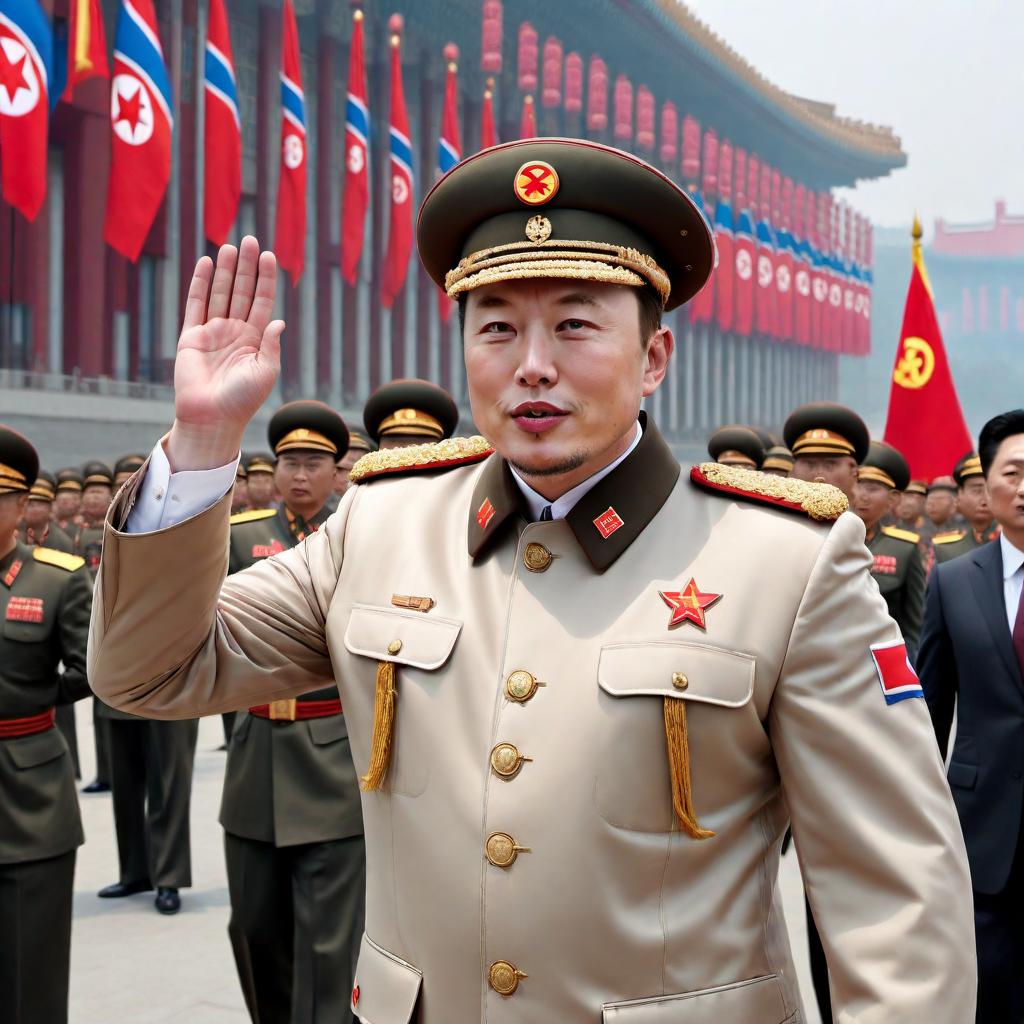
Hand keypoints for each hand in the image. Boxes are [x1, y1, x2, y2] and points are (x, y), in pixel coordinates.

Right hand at [166, 237, 284, 470]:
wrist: (212, 418)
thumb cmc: (243, 400)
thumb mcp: (265, 372)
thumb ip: (271, 345)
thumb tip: (279, 321)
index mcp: (256, 340)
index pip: (263, 302)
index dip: (266, 280)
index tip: (270, 257)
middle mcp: (235, 332)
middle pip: (242, 292)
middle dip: (246, 267)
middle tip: (250, 240)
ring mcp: (213, 332)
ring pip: (221, 294)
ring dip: (226, 271)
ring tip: (231, 246)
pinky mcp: (192, 336)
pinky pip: (196, 304)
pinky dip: (201, 284)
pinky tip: (206, 264)